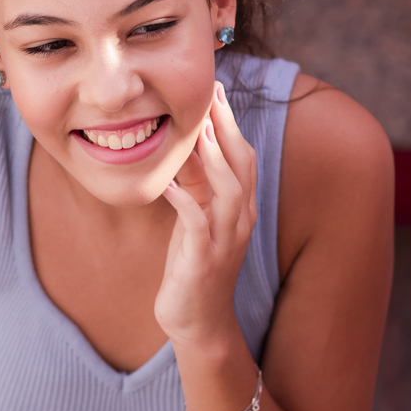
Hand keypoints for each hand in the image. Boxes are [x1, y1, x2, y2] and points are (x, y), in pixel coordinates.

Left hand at [155, 81, 257, 348]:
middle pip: (243, 165)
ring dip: (215, 159)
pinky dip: (185, 202)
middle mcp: (240, 221)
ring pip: (230, 191)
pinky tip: (167, 184)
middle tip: (212, 95)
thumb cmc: (192, 265)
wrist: (196, 321)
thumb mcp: (195, 216)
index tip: (216, 89)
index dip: (231, 122)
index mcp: (239, 208)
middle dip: (229, 128)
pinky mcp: (204, 261)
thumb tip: (188, 143)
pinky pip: (197, 225)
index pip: (243, 156)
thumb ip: (196, 183)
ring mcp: (225, 241)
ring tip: (199, 131)